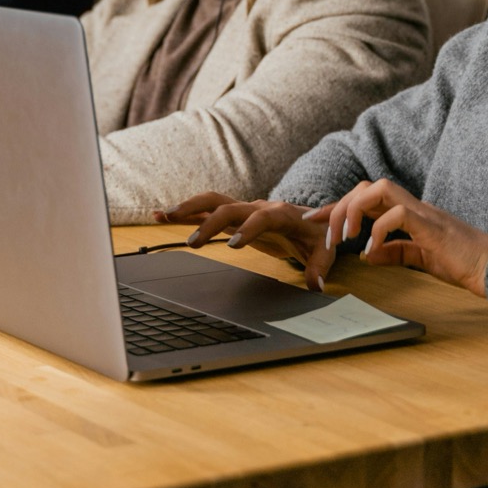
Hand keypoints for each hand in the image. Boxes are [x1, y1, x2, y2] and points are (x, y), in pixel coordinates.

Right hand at [157, 193, 336, 290]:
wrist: (312, 218)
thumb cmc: (318, 233)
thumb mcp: (325, 250)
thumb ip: (320, 267)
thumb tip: (315, 285)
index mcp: (282, 213)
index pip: (263, 216)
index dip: (248, 228)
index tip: (232, 244)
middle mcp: (258, 206)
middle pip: (230, 207)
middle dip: (210, 222)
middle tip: (194, 243)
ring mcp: (244, 209)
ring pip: (213, 202)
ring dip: (190, 208)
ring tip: (166, 215)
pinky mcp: (233, 215)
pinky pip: (206, 210)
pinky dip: (185, 212)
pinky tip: (163, 215)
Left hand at [307, 179, 487, 297]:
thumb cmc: (460, 262)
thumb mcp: (420, 258)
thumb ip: (395, 252)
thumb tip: (367, 254)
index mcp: (408, 213)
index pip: (366, 199)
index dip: (338, 206)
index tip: (315, 219)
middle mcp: (412, 206)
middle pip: (367, 187)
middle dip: (339, 205)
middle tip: (324, 231)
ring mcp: (422, 212)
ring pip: (378, 190)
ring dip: (354, 210)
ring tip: (344, 236)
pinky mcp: (431, 225)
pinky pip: (398, 215)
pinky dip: (379, 231)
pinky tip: (373, 249)